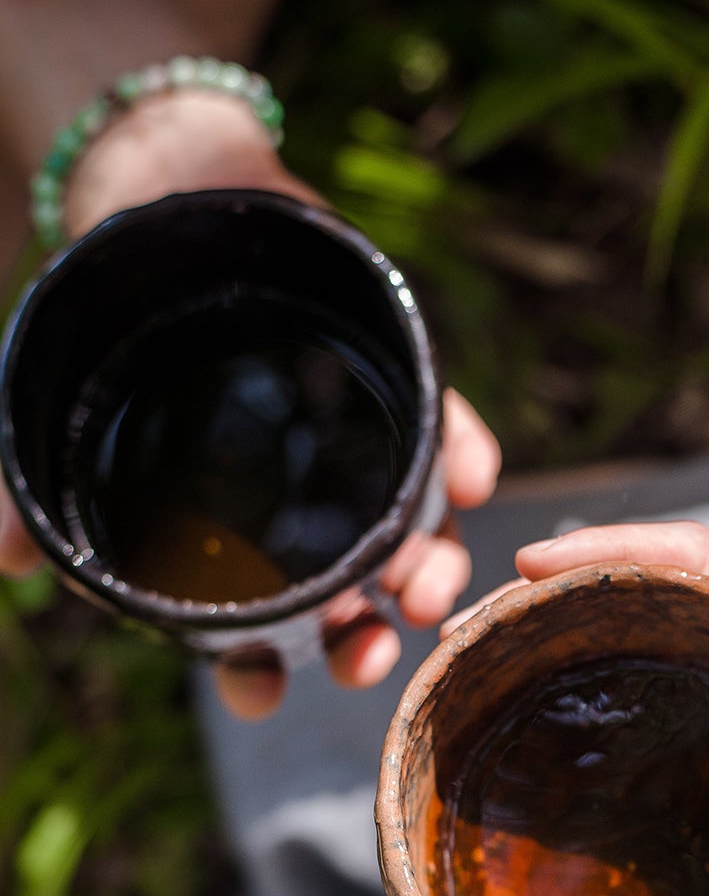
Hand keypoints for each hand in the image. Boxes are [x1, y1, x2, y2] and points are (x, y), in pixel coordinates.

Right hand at [0, 88, 501, 716]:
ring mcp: (360, 451)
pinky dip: (465, 456)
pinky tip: (473, 481)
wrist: (160, 199)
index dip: (259, 670)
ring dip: (428, 568)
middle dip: (363, 639)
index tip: (260, 696)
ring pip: (412, 532)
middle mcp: (310, 510)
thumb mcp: (57, 404)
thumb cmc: (109, 321)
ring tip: (425, 590)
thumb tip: (7, 558)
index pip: (257, 627)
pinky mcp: (399, 380)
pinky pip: (446, 427)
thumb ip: (31, 483)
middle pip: (350, 597)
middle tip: (366, 657)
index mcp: (240, 539)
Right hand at [504, 521, 708, 895]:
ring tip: (471, 660)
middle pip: (642, 574)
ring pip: (636, 604)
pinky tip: (532, 694)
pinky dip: (586, 650)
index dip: (618, 550)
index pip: (700, 558)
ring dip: (558, 617)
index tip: (534, 562)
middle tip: (463, 629)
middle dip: (553, 587)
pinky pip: (646, 640)